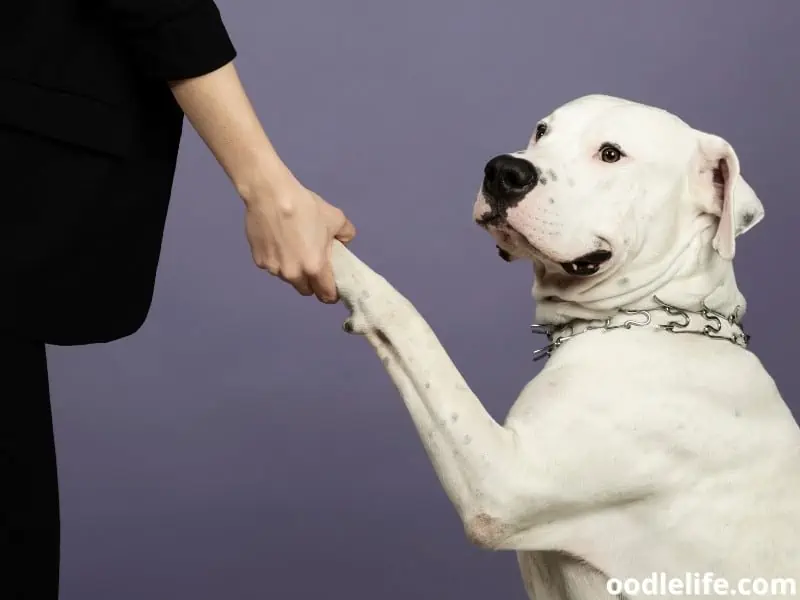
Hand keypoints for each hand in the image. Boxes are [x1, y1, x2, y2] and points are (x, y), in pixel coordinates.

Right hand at [242, 177, 355, 302]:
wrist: (271, 194)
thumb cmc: (306, 207)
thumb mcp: (336, 218)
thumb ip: (346, 235)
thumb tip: (344, 241)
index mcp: (315, 268)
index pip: (326, 295)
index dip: (331, 294)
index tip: (332, 287)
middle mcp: (293, 274)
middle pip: (305, 289)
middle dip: (311, 283)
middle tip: (313, 265)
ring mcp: (273, 269)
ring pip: (287, 278)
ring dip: (293, 270)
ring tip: (292, 247)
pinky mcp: (259, 260)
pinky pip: (272, 266)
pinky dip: (277, 259)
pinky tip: (277, 241)